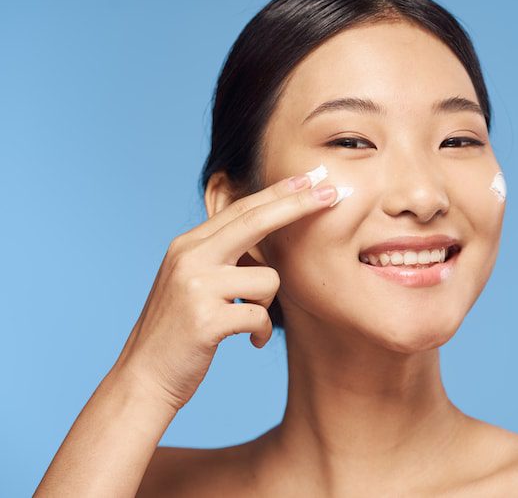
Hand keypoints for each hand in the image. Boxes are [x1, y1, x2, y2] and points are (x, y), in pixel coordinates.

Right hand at [112, 175, 339, 411]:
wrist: (144, 379)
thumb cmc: (179, 333)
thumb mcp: (192, 284)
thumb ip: (220, 258)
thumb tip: (265, 241)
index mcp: (187, 246)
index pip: (241, 209)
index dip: (279, 192)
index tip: (309, 179)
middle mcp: (189, 258)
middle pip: (256, 220)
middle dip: (299, 205)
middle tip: (332, 193)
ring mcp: (195, 287)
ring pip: (268, 279)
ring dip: (267, 305)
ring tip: (248, 321)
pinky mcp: (206, 320)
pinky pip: (261, 316)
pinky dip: (263, 332)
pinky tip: (250, 341)